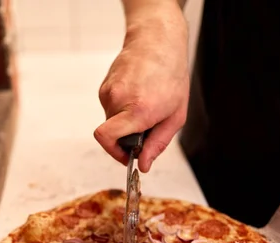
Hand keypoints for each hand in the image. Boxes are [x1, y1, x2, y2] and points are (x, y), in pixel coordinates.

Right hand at [94, 14, 189, 172]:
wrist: (158, 42)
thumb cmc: (171, 75)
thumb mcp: (175, 116)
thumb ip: (157, 144)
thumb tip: (143, 165)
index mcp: (137, 109)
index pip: (106, 138)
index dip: (115, 153)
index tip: (127, 156)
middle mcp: (118, 100)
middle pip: (111, 134)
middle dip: (126, 137)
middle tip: (146, 126)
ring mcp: (108, 92)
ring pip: (111, 121)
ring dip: (125, 121)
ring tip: (145, 104)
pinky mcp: (104, 86)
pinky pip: (110, 108)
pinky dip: (122, 109)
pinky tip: (137, 95)